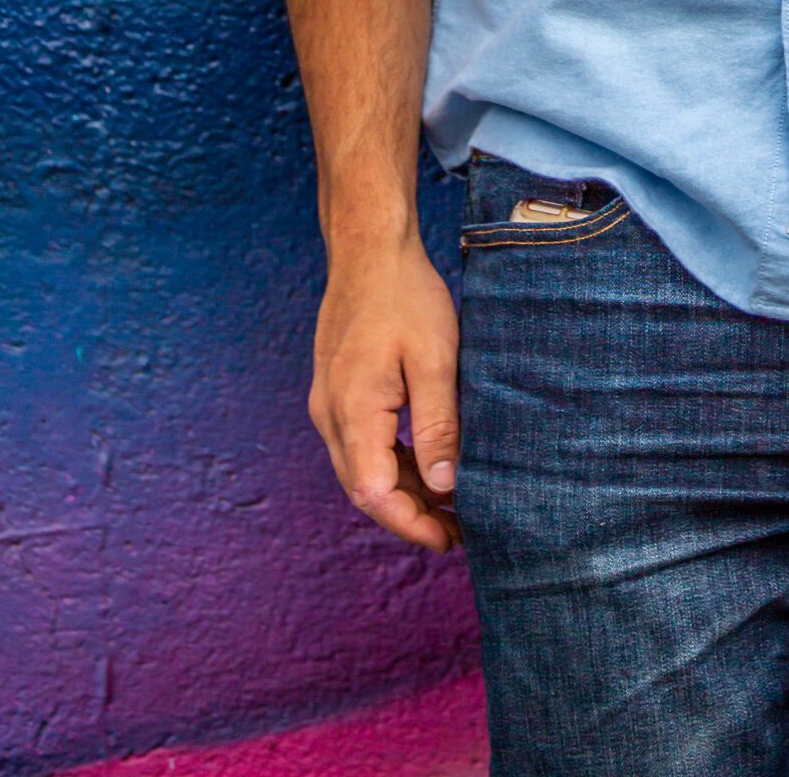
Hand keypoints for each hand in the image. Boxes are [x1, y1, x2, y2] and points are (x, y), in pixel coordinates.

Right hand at [308, 234, 462, 551]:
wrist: (369, 250)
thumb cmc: (406, 297)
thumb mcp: (435, 360)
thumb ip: (438, 425)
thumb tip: (444, 487)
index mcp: (352, 412)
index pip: (374, 495)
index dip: (412, 524)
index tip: (451, 539)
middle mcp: (330, 415)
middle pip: (365, 489)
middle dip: (410, 516)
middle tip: (459, 531)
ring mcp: (329, 403)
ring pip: (362, 469)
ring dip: (403, 491)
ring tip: (450, 504)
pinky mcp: (338, 392)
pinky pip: (362, 443)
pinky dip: (394, 462)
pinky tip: (428, 464)